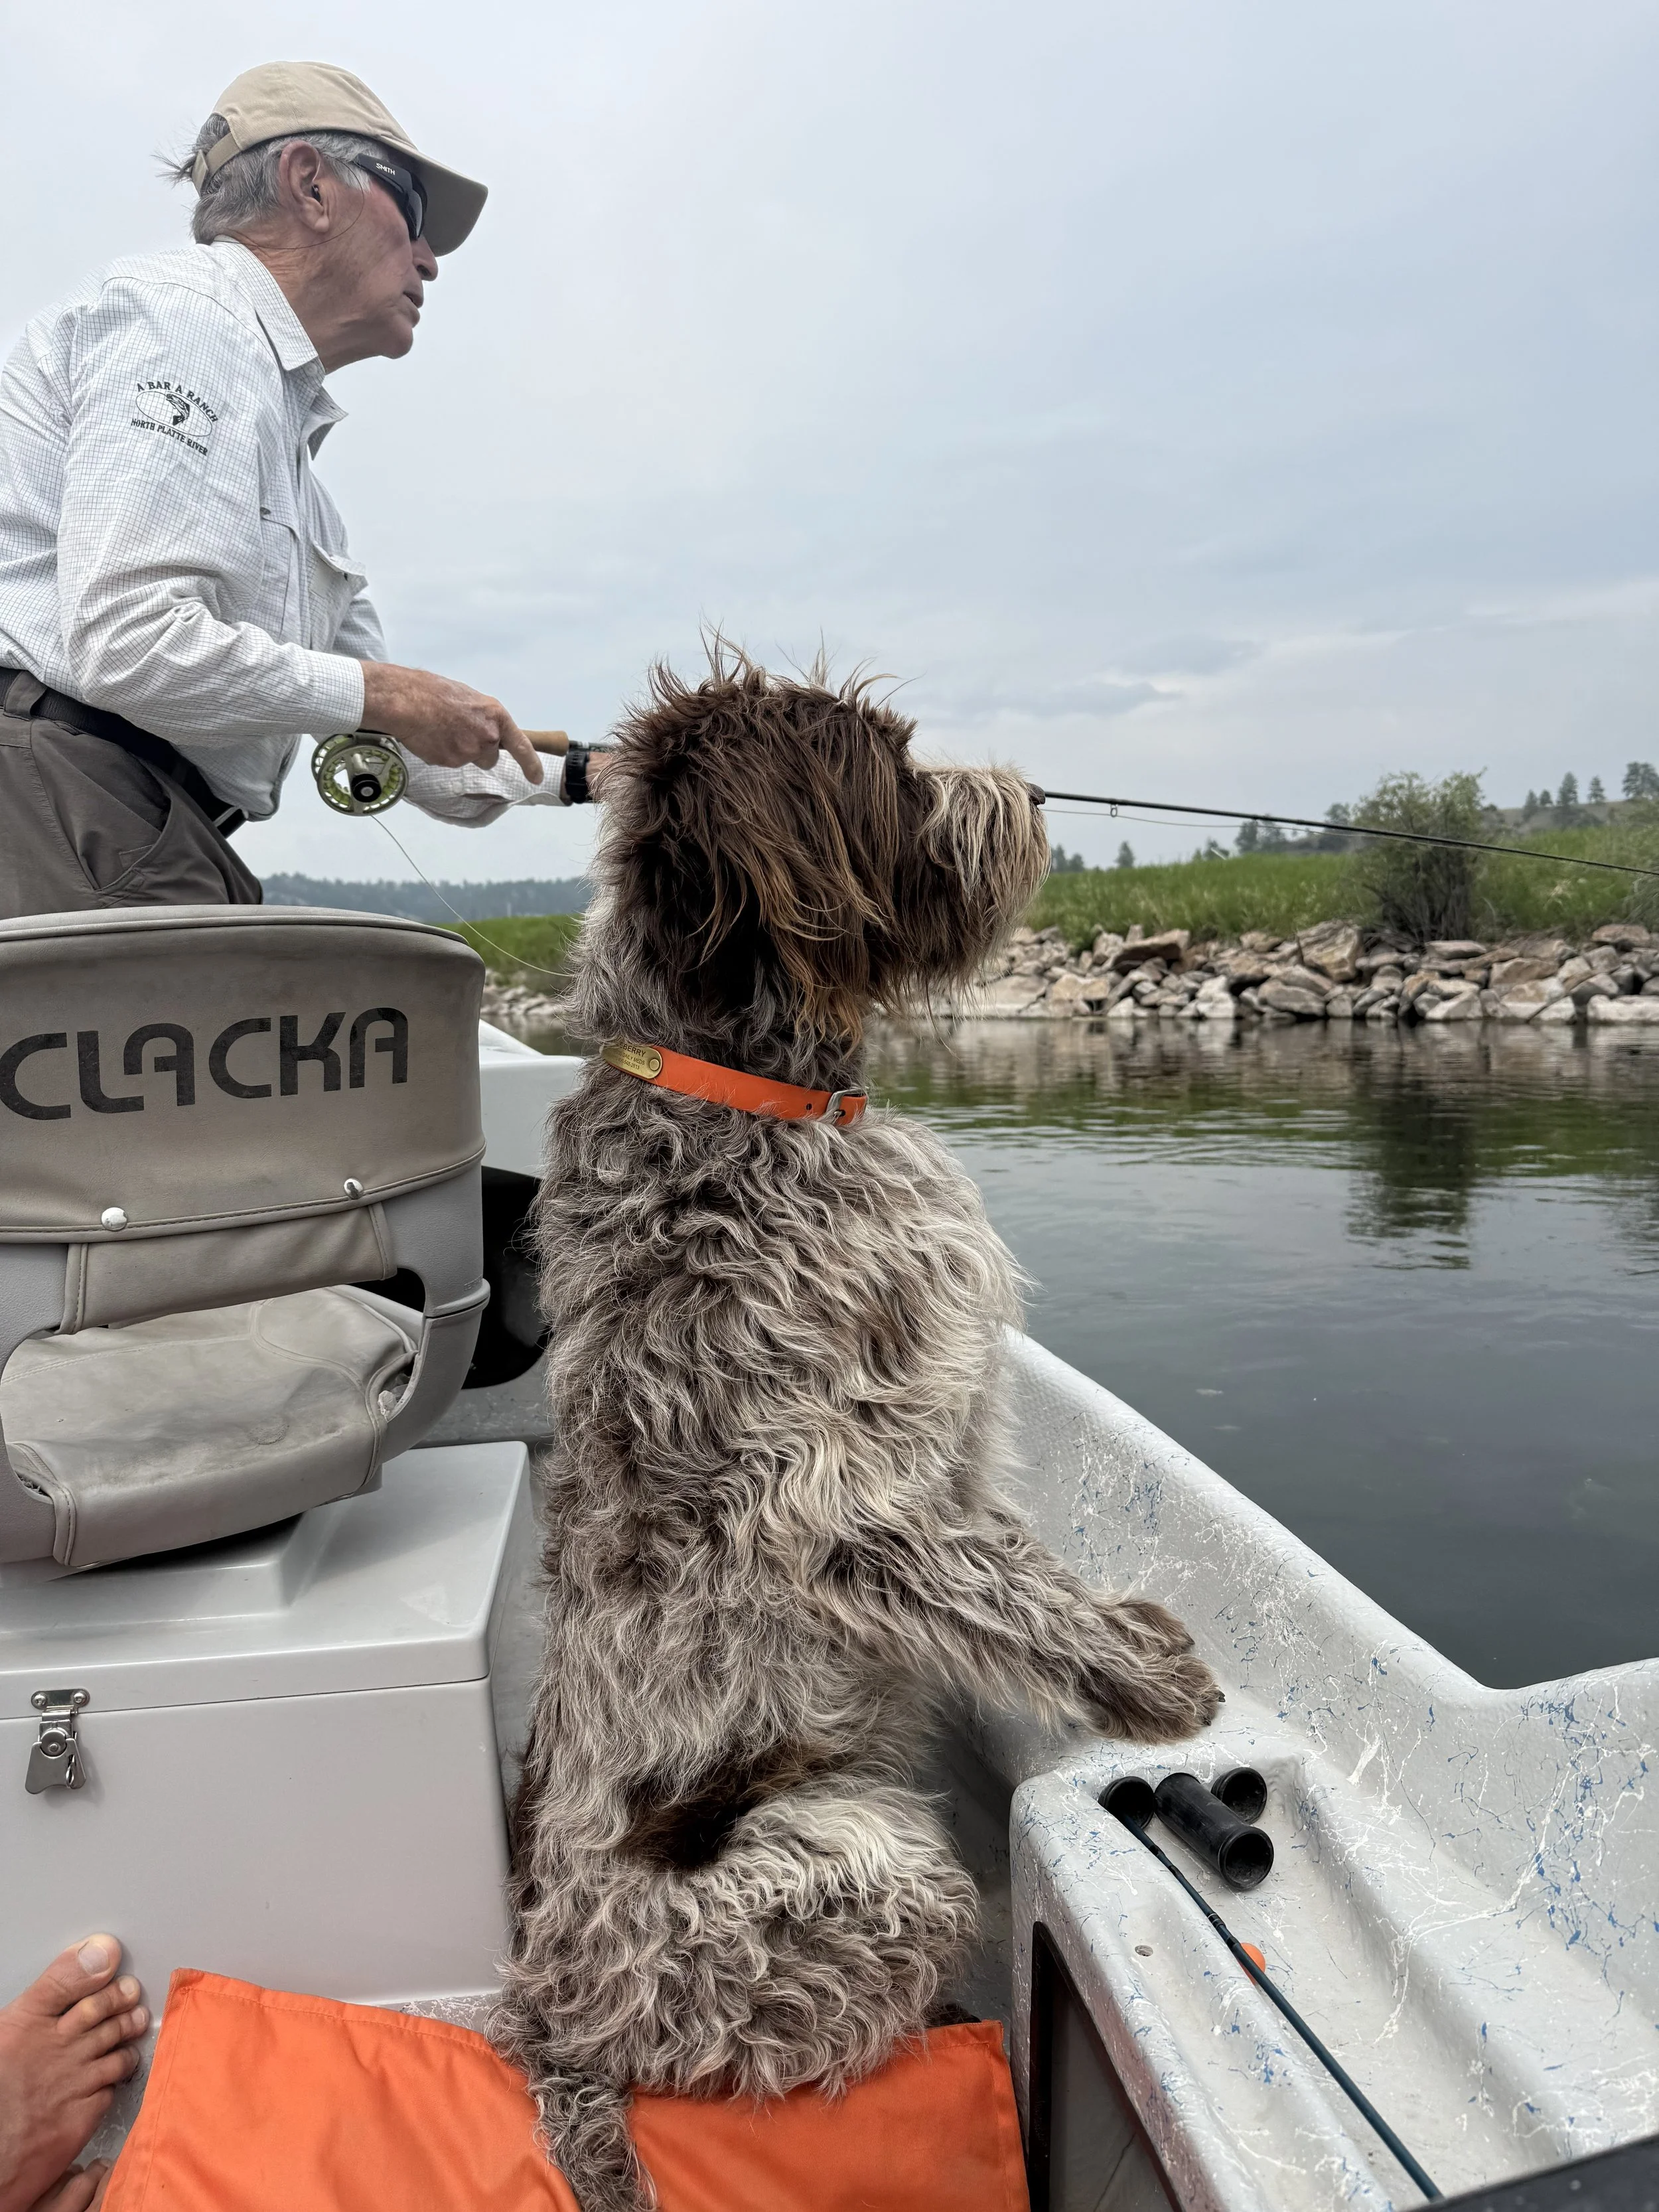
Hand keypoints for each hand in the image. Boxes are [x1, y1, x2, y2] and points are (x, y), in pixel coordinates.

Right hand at [357, 663, 542, 784]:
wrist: (406, 701)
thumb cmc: (432, 692)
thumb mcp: (468, 698)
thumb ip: (482, 718)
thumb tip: (481, 728)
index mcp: (496, 716)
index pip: (522, 746)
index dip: (531, 764)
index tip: (537, 778)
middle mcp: (488, 736)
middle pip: (490, 757)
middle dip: (477, 750)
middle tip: (457, 732)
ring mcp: (470, 752)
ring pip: (469, 760)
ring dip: (459, 752)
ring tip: (440, 731)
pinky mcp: (451, 762)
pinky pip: (449, 762)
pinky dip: (441, 753)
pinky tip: (430, 737)